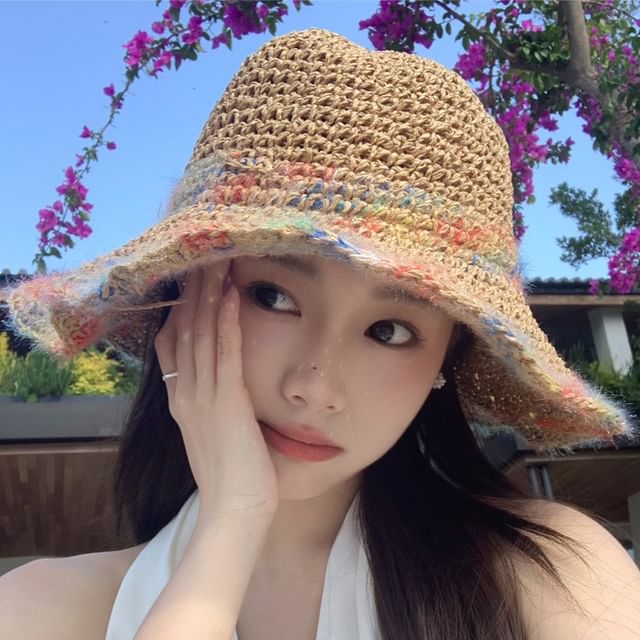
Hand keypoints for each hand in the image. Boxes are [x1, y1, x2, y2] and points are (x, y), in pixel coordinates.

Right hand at [154, 260, 278, 521]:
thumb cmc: (231, 474)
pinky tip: (231, 296)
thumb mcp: (211, 432)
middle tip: (201, 255)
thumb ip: (209, 403)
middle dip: (192, 291)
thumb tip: (218, 381)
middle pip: (184, 330)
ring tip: (215, 262)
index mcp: (181, 399)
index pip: (172, 344)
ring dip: (208, 296)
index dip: (180, 308)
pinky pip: (225, 354)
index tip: (190, 279)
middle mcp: (185, 393)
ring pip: (201, 335)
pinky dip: (227, 322)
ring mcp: (203, 397)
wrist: (234, 511)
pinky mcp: (227, 403)